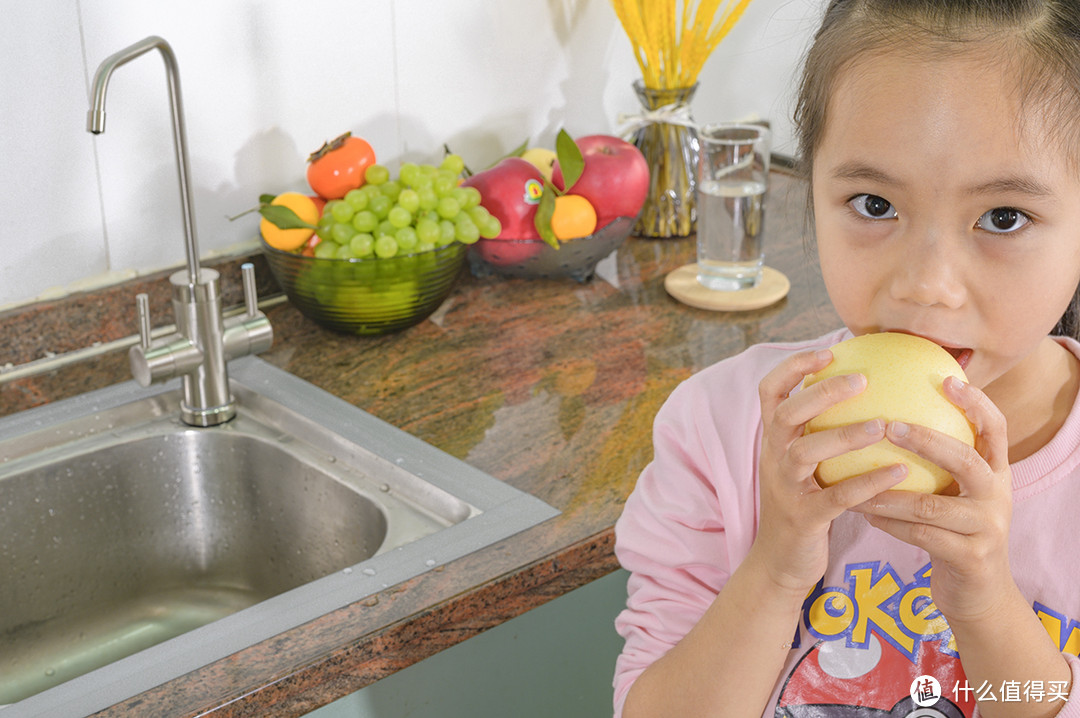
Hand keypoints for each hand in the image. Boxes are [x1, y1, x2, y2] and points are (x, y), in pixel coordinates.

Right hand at [752, 349, 907, 595]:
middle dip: (820, 393)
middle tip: (861, 379)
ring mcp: (785, 488)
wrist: (779, 562)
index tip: (829, 351)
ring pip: (805, 452)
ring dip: (843, 436)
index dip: (793, 367)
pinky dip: (867, 484)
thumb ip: (822, 431)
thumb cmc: (805, 504)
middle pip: (785, 414)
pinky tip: (900, 473)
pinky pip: (835, 497)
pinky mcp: (803, 519)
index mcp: (774, 441)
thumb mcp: (805, 465)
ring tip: (882, 425)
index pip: (770, 392)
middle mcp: (773, 458)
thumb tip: (870, 391)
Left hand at [852, 376, 1013, 622]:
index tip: (947, 379)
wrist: (979, 594)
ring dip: (888, 490)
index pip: (996, 429)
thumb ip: (939, 460)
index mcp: (997, 474)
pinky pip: (920, 535)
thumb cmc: (954, 531)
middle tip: (888, 425)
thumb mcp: (956, 493)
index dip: (976, 403)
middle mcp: (998, 497)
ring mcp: (987, 529)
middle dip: (927, 440)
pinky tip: (863, 512)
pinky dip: (889, 522)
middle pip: (966, 461)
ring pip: (931, 504)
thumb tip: (892, 410)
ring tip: (854, 477)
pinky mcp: (970, 558)